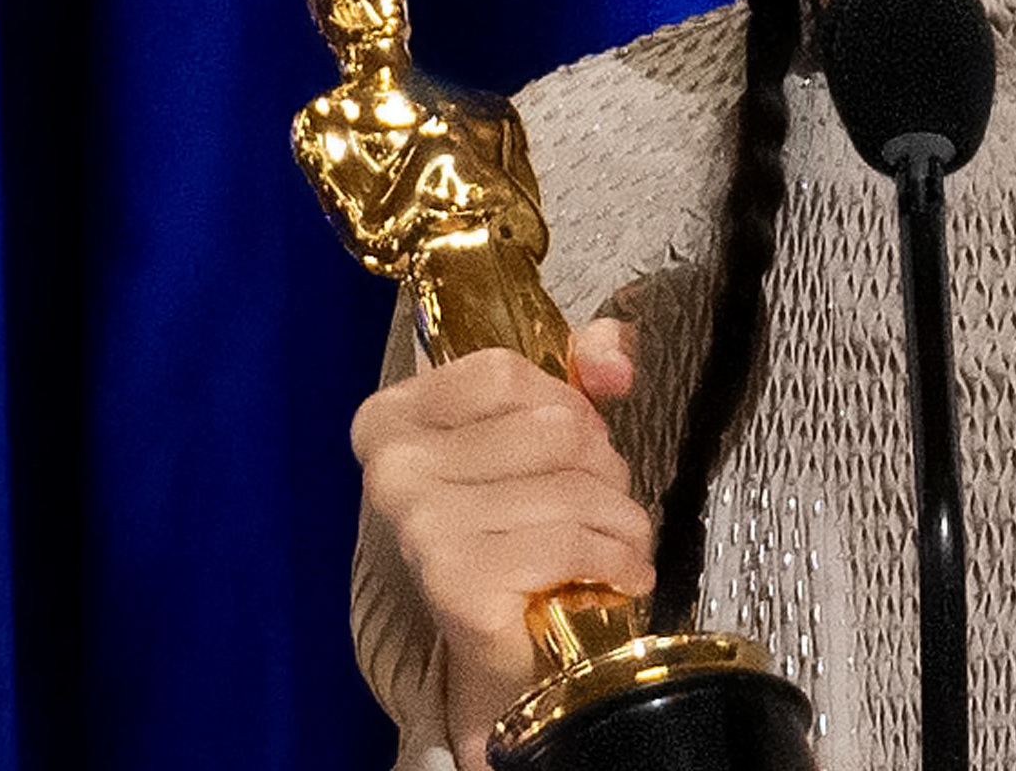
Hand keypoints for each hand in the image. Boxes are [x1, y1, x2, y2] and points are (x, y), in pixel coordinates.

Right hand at [352, 319, 645, 770]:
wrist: (502, 651)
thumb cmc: (515, 531)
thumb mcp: (538, 430)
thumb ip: (581, 369)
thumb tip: (615, 363)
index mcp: (390, 418)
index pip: (503, 371)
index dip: (564, 401)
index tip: (576, 443)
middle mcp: (391, 467)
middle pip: (552, 426)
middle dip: (603, 465)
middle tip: (602, 502)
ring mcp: (419, 524)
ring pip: (573, 486)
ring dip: (622, 518)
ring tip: (621, 541)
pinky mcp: (456, 580)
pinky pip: (570, 542)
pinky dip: (618, 558)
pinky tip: (624, 574)